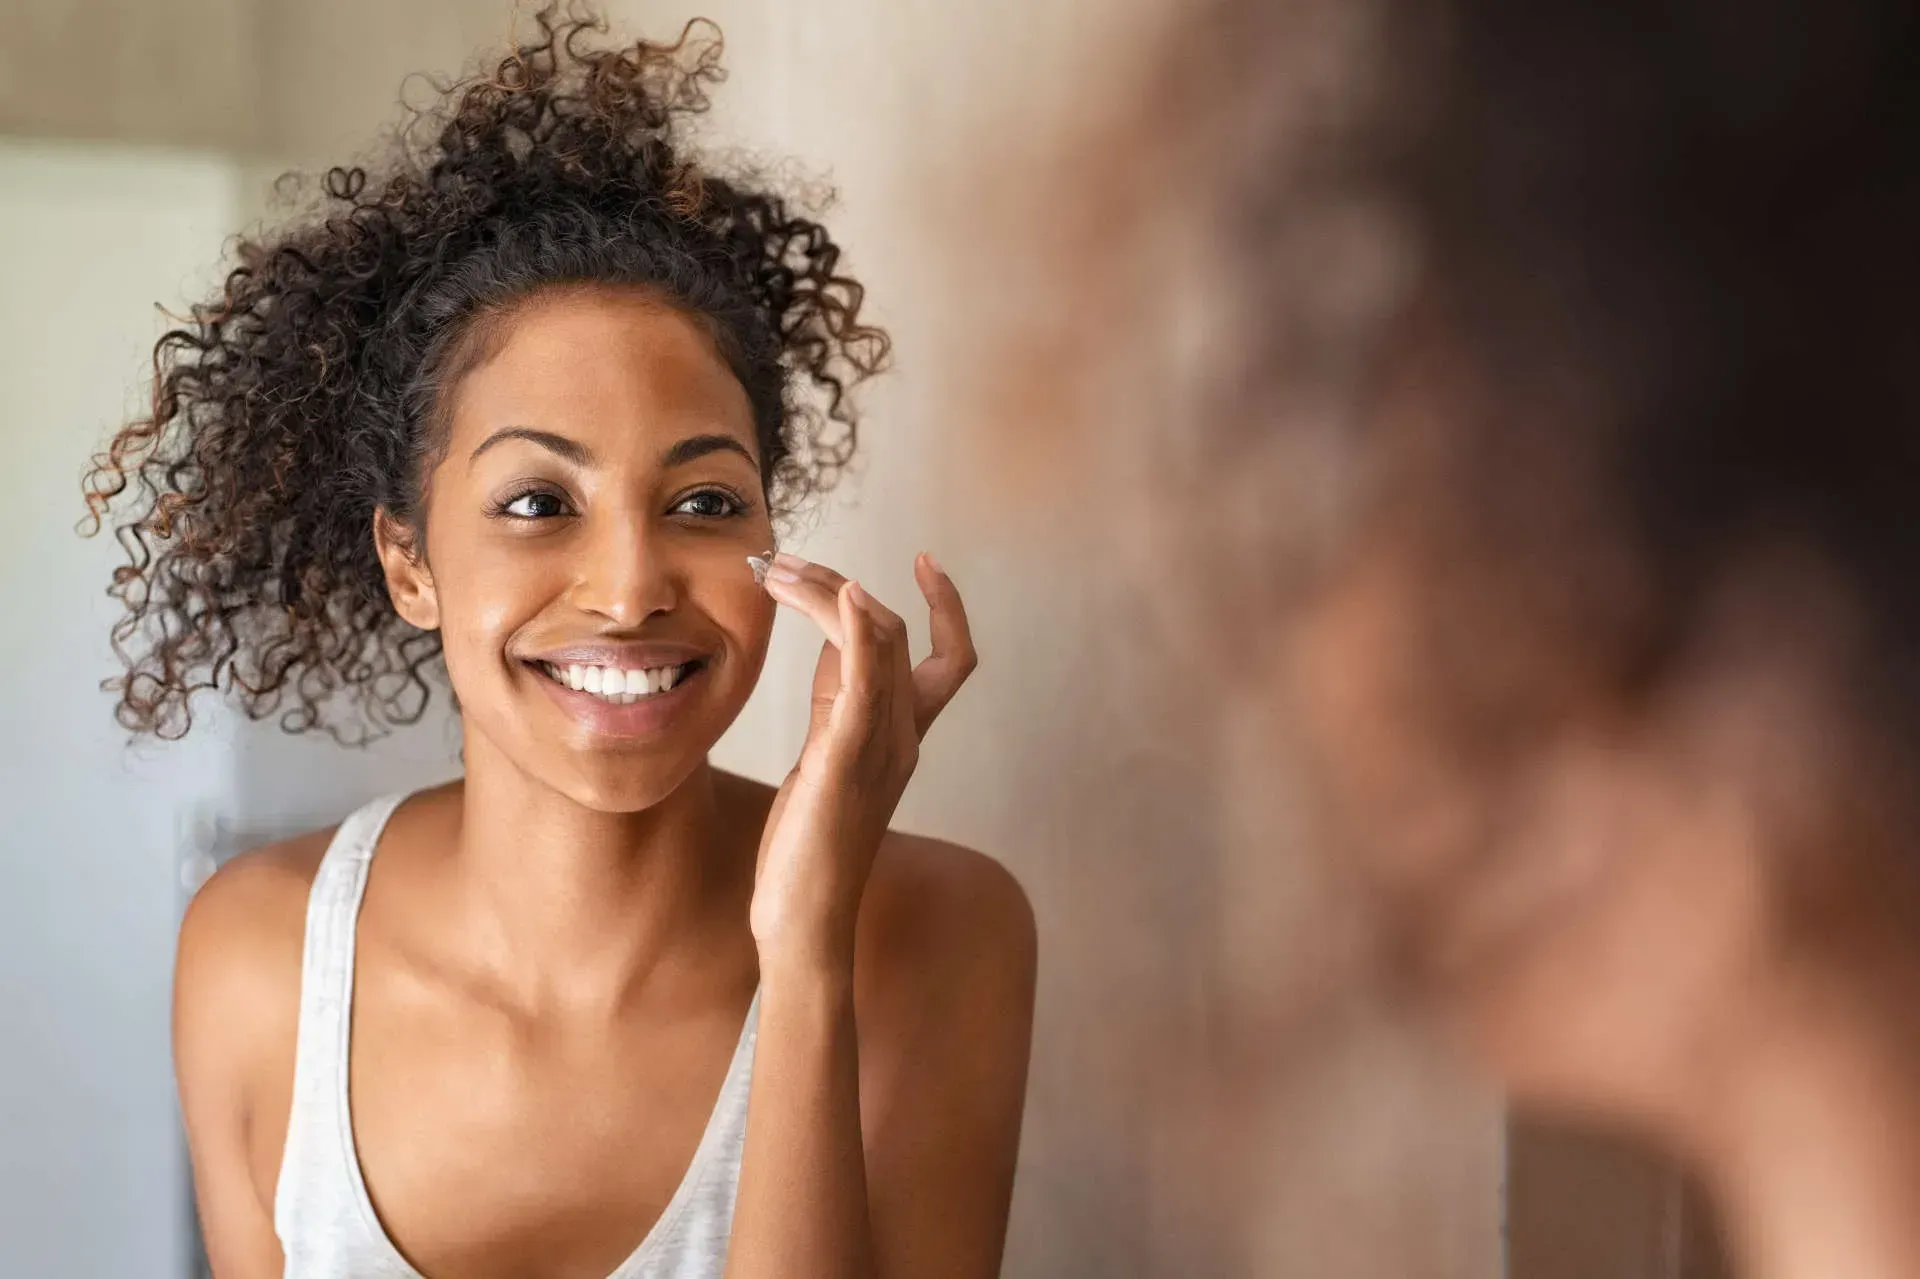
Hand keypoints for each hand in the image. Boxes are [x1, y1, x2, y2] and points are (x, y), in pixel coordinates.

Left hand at [751, 551, 976, 972]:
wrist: (803, 919)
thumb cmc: (809, 847)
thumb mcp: (824, 758)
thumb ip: (836, 701)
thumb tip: (831, 639)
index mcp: (903, 738)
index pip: (950, 658)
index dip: (948, 607)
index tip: (926, 559)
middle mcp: (903, 737)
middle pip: (896, 632)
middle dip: (840, 584)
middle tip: (783, 563)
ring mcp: (879, 748)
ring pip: (878, 643)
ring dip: (830, 592)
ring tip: (779, 571)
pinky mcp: (844, 760)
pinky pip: (864, 682)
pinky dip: (856, 629)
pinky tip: (842, 594)